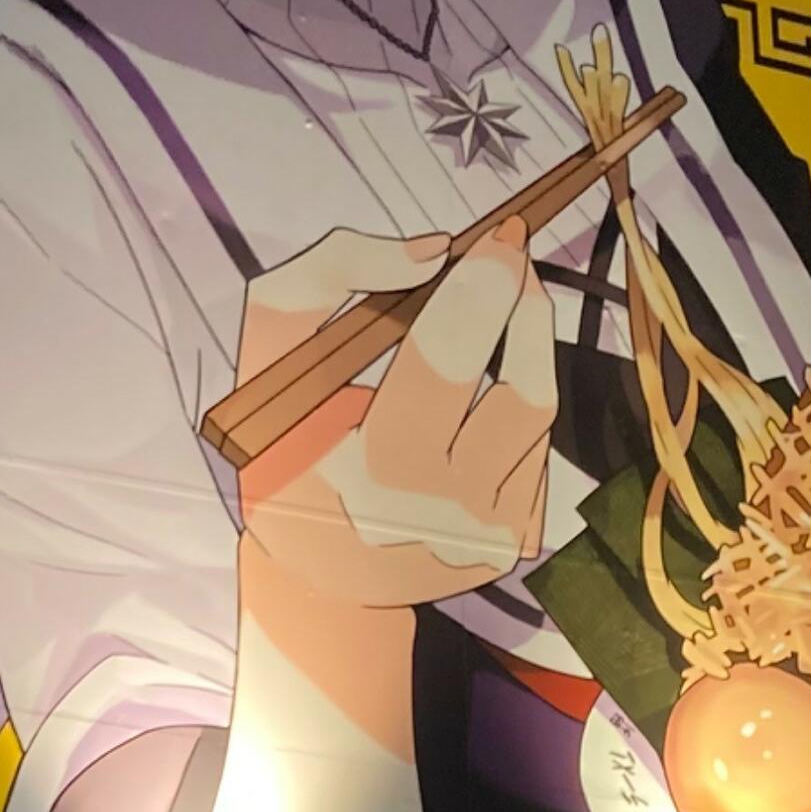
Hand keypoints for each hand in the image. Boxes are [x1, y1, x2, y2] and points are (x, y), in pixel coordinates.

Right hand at [233, 219, 555, 609]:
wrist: (318, 572)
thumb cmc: (289, 448)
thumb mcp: (273, 355)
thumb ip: (328, 277)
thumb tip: (431, 252)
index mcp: (370, 479)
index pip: (443, 371)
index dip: (480, 294)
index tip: (499, 239)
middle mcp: (439, 520)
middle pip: (521, 397)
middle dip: (521, 307)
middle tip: (510, 252)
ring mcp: (485, 539)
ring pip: (536, 415)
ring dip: (524, 348)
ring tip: (500, 307)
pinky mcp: (514, 543)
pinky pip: (534, 448)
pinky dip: (513, 404)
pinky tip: (477, 398)